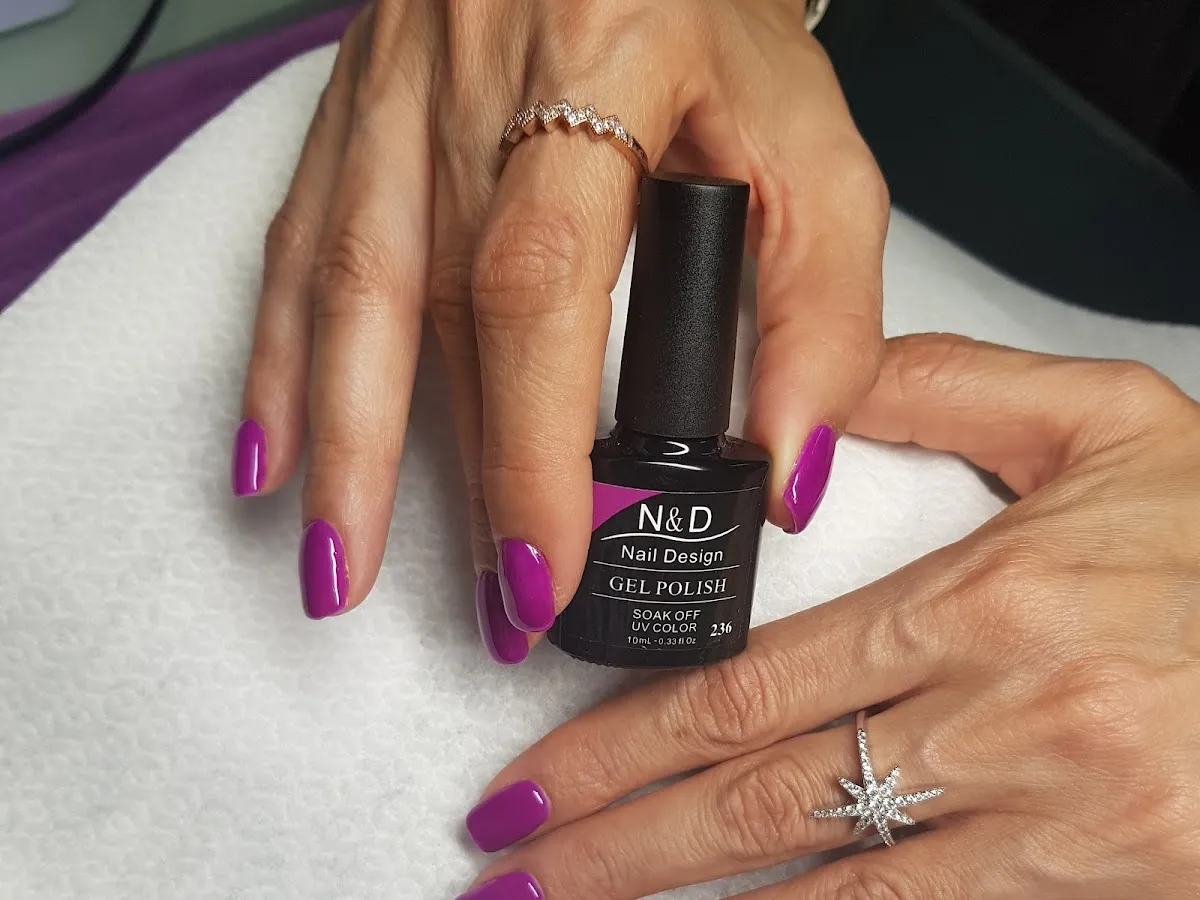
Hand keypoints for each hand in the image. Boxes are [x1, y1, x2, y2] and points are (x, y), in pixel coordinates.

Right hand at [230, 0, 888, 650]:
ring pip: (344, 292)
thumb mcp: (815, 139)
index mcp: (595, 71)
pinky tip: (274, 449)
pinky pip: (296, 243)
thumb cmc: (717, 7)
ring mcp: (393, 95)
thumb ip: (824, 306)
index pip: (538, 290)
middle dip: (447, 481)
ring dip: (343, 444)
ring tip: (341, 567)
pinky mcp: (355, 111)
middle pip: (431, 311)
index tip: (544, 565)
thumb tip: (787, 462)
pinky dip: (277, 356)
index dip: (530, 445)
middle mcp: (468, 82)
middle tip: (478, 608)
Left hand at [458, 334, 1199, 898]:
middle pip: (760, 801)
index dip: (623, 743)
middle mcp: (1010, 721)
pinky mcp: (1103, 887)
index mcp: (986, 603)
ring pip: (830, 891)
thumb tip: (813, 384)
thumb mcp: (1106, 423)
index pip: (749, 686)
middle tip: (514, 872)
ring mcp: (1057, 822)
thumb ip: (945, 387)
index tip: (537, 778)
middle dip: (617, 844)